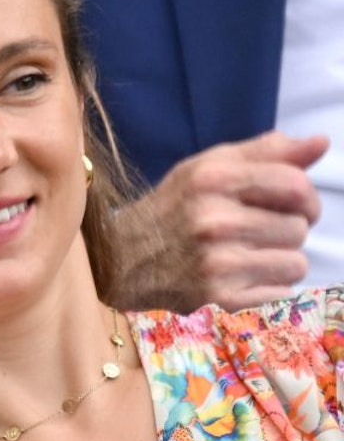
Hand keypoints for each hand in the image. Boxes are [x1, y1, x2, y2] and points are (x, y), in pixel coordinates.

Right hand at [108, 131, 327, 311]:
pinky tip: (239, 276)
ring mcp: (217, 262)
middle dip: (287, 229)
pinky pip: (281, 291)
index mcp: (213, 179)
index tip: (290, 204)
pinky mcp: (219, 297)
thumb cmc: (173, 207)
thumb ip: (266, 153)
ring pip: (296, 263)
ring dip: (280, 259)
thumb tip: (321, 143)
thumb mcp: (209, 167)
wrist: (119, 259)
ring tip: (248, 254)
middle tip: (257, 231)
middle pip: (300, 227)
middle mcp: (214, 220)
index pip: (297, 185)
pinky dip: (267, 285)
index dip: (305, 196)